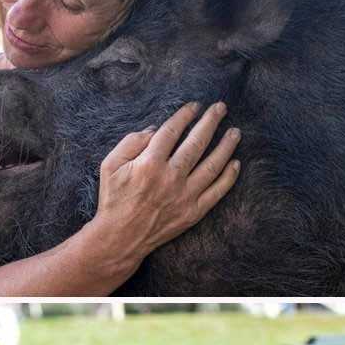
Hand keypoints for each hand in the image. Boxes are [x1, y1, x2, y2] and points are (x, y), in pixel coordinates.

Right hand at [93, 101, 239, 259]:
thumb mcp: (109, 165)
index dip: (184, 115)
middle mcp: (170, 177)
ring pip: (212, 165)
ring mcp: (184, 196)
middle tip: (221, 108)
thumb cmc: (113, 200)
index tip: (194, 106)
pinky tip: (235, 163)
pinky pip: (217, 192)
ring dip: (226, 146)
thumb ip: (130, 142)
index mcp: (149, 163)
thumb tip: (155, 130)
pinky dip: (229, 177)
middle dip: (211, 122)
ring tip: (235, 132)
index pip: (172, 131)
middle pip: (197, 143)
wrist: (120, 238)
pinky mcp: (193, 212)